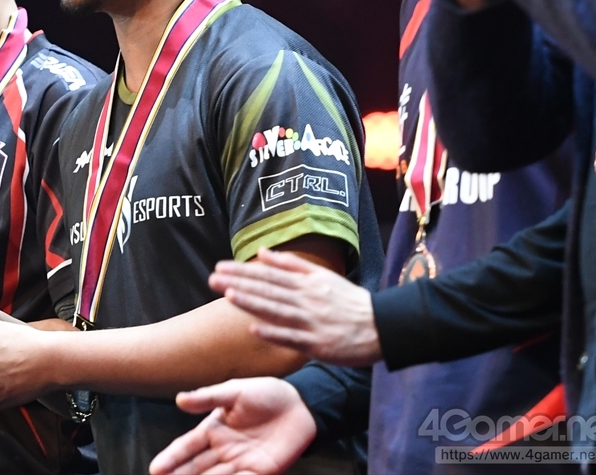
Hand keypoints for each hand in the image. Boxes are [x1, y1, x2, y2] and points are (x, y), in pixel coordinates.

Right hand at [148, 378, 315, 474]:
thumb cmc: (265, 393)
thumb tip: (179, 400)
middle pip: (196, 468)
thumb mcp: (234, 391)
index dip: (171, 458)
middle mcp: (223, 450)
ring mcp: (241, 463)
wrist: (301, 404)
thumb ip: (208, 397)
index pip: (187, 447)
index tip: (156, 469)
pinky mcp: (262, 472)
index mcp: (214, 429)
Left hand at [212, 249, 381, 366]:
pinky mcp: (318, 344)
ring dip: (252, 303)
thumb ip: (292, 264)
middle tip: (213, 278)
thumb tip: (263, 252)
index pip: (269, 274)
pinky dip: (274, 333)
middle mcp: (307, 300)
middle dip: (239, 283)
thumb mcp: (323, 276)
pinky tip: (255, 329)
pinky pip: (292, 338)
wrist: (382, 327)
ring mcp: (312, 322)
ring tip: (228, 296)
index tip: (220, 266)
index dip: (243, 270)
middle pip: (268, 290)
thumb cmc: (349, 302)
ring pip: (277, 311)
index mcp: (307, 283)